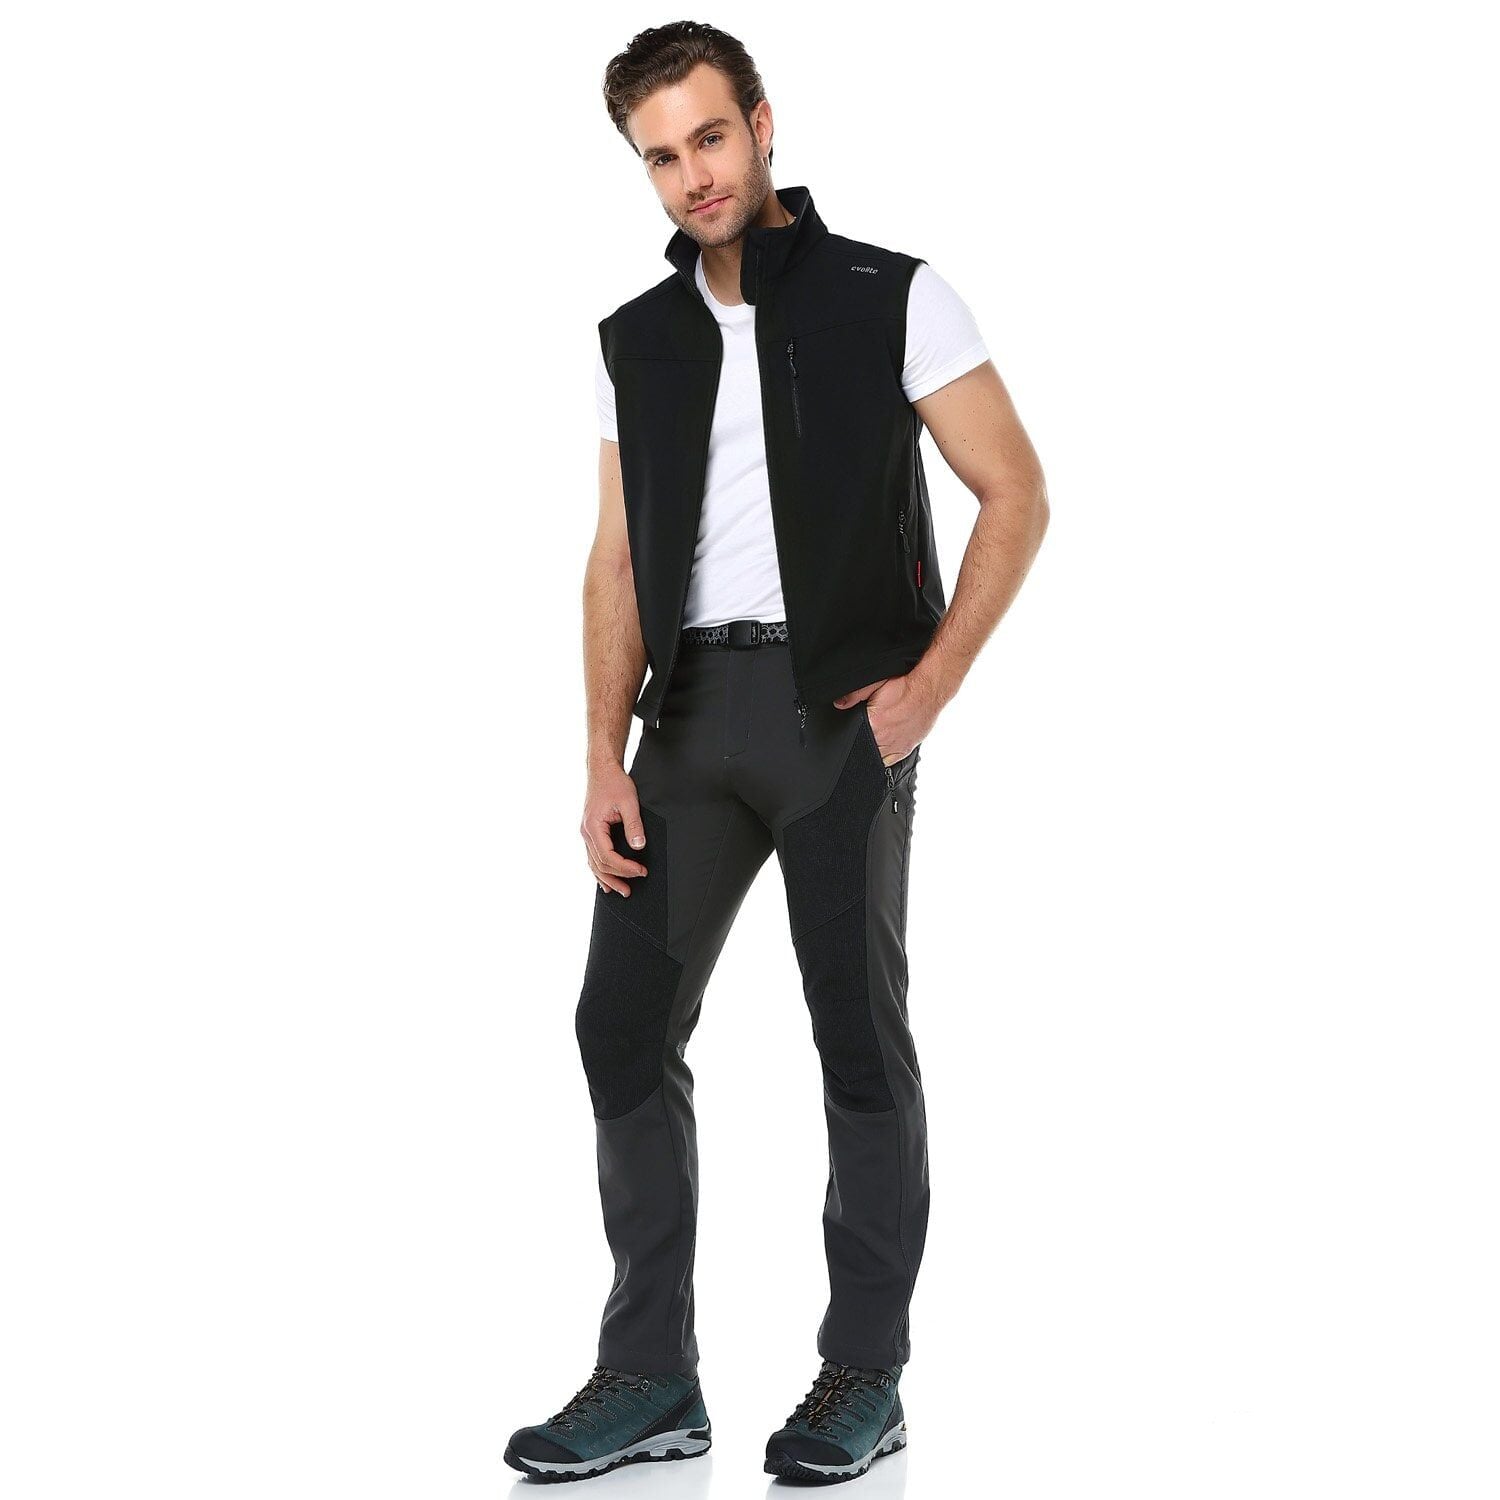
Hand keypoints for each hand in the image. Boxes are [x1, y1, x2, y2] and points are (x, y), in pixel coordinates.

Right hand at [581, 763, 648, 896]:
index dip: (625, 868)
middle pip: (600, 865)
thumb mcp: (629, 802)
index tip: (641, 871)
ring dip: (607, 879)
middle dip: (617, 878)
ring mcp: (587, 834)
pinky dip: (599, 870)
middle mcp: (587, 833)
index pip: (608, 857)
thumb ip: (634, 826)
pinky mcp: (591, 832)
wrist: (603, 771)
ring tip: (621, 891)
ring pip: (593, 864)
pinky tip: (605, 881)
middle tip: (633, 888)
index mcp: (593, 827)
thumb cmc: (614, 783)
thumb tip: (639, 846)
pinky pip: (593, 856)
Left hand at [833, 673, 938, 764]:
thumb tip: (840, 704)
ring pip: (877, 758)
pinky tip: (885, 741)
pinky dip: (886, 754)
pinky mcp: (907, 748)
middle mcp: (885, 740)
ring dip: (874, 749)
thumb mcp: (876, 683)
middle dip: (862, 742)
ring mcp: (897, 747)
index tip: (852, 732)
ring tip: (877, 733)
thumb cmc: (907, 686)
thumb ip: (855, 694)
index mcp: (874, 725)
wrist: (930, 689)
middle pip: (864, 750)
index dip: (850, 737)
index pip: (853, 740)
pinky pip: (890, 760)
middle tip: (869, 727)